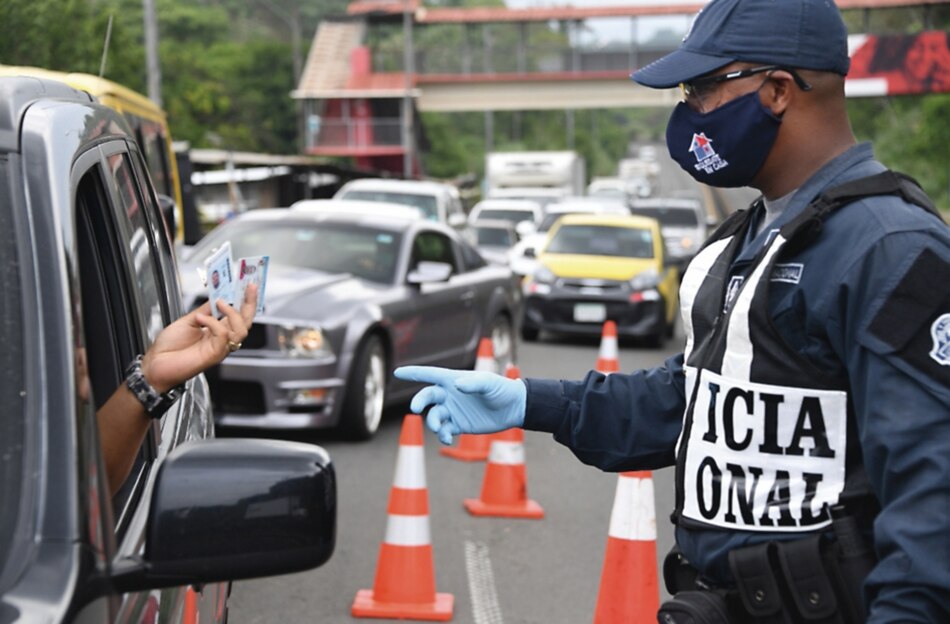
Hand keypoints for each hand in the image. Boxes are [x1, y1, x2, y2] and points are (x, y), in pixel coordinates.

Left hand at [142, 284, 258, 391]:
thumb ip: (205, 310)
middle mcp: (222, 340)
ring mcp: (220, 348)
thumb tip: (217, 296)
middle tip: (249, 288)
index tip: (249, 287)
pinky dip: (213, 323)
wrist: (157, 363)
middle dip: (250, 303)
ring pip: (241, 330)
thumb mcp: (188, 320)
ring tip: (219, 302)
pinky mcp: (214, 354)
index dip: (247, 301)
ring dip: (232, 312)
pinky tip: (200, 318)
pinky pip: (223, 335)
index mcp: (217, 331)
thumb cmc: (169, 347)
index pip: (239, 316)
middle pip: (246, 322)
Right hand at [394, 366, 525, 444]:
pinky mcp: (459, 425)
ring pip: (434, 416)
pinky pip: (444, 431)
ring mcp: (453, 410)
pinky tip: (448, 439)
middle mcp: (450, 394)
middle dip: (419, 402)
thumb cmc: (501, 389)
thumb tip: (457, 385)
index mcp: (453, 379)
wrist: (513, 408)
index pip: (429, 375)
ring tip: (441, 429)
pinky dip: (443, 435)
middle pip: (427, 397)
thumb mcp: (489, 383)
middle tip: (416, 409)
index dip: (413, 373)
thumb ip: (473, 383)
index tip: (397, 372)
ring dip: (433, 423)